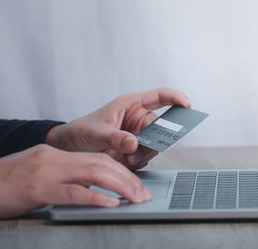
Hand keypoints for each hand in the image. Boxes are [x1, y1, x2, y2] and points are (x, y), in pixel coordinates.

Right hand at [0, 144, 151, 218]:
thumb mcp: (39, 173)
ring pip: (93, 173)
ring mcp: (47, 171)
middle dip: (127, 179)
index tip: (137, 185)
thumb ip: (65, 176)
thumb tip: (92, 188)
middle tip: (144, 194)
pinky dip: (95, 197)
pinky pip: (72, 192)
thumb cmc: (7, 182)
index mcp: (58, 155)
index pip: (98, 158)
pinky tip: (110, 203)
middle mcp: (55, 158)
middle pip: (101, 164)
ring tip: (136, 198)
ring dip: (119, 186)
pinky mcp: (38, 188)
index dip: (122, 172)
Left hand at [46, 88, 190, 169]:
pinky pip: (146, 156)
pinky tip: (124, 161)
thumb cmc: (81, 131)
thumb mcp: (96, 132)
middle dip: (158, 138)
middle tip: (147, 146)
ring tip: (128, 158)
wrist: (70, 149)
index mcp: (131, 104)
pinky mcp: (135, 150)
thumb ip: (115, 137)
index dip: (176, 98)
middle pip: (162, 127)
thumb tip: (134, 143)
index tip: (187, 105)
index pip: (160, 96)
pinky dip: (138, 161)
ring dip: (145, 153)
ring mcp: (138, 135)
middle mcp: (138, 119)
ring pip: (155, 145)